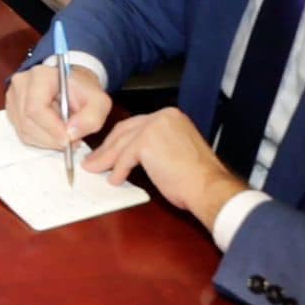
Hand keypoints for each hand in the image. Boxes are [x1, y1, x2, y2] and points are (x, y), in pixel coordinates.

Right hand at [5, 62, 109, 148]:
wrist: (71, 85)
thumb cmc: (83, 91)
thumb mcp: (99, 102)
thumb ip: (91, 118)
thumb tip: (71, 134)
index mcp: (40, 76)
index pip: (35, 108)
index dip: (51, 128)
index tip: (68, 141)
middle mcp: (21, 84)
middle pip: (28, 122)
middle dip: (51, 139)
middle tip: (72, 142)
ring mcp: (13, 97)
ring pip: (24, 131)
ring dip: (47, 141)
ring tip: (65, 135)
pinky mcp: (12, 110)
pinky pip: (22, 133)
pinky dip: (40, 140)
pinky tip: (54, 133)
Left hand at [84, 107, 246, 228]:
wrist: (209, 188)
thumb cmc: (197, 178)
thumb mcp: (175, 152)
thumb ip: (155, 147)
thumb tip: (132, 155)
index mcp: (171, 116)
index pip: (136, 125)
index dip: (120, 139)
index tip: (108, 151)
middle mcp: (163, 116)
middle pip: (125, 131)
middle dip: (108, 148)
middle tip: (95, 160)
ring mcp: (154, 128)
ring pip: (122, 144)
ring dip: (106, 159)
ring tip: (95, 169)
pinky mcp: (146, 143)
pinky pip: (125, 158)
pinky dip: (118, 170)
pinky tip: (115, 180)